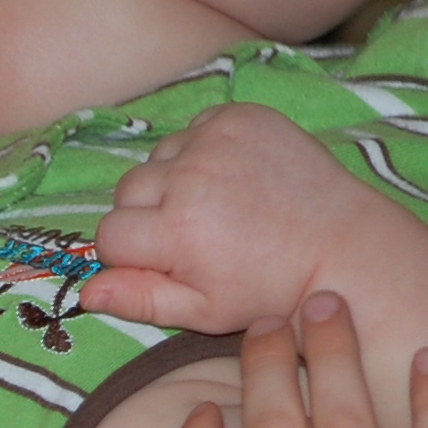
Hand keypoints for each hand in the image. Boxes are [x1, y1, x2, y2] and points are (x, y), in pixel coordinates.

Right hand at [81, 106, 360, 333]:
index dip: (131, 255)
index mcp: (177, 231)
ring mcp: (217, 140)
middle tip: (195, 237)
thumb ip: (140, 299)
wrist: (342, 247)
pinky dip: (203, 153)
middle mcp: (190, 177)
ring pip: (157, 159)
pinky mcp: (240, 116)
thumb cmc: (270, 290)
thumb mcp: (203, 311)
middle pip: (127, 192)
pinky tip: (234, 181)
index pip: (109, 235)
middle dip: (148, 216)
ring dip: (173, 181)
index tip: (167, 264)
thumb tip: (86, 292)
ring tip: (217, 208)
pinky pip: (192, 131)